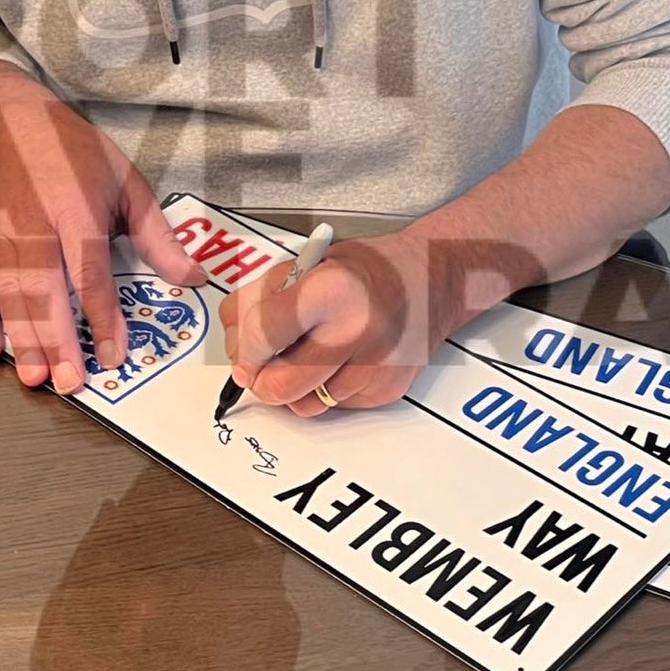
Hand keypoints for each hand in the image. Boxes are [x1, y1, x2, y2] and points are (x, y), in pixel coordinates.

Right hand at [0, 62, 204, 392]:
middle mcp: (36, 229)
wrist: (13, 122)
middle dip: (56, 342)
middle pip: (45, 293)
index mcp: (77, 213)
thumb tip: (192, 277)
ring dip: (22, 340)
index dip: (101, 317)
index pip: (89, 274)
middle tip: (69, 382)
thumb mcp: (128, 184)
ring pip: (10, 298)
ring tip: (36, 377)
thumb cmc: (74, 152)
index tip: (112, 352)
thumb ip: (158, 237)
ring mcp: (4, 239)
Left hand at [218, 229, 455, 416]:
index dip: (242, 347)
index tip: (243, 346)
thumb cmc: (368, 269)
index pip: (261, 337)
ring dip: (294, 387)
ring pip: (304, 406)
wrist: (434, 277)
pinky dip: (326, 389)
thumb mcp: (308, 263)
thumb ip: (262, 299)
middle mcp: (357, 331)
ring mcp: (375, 366)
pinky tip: (340, 360)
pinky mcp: (386, 390)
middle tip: (260, 365)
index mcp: (331, 290)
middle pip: (279, 387)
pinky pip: (334, 407)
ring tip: (308, 354)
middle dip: (260, 379)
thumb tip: (235, 343)